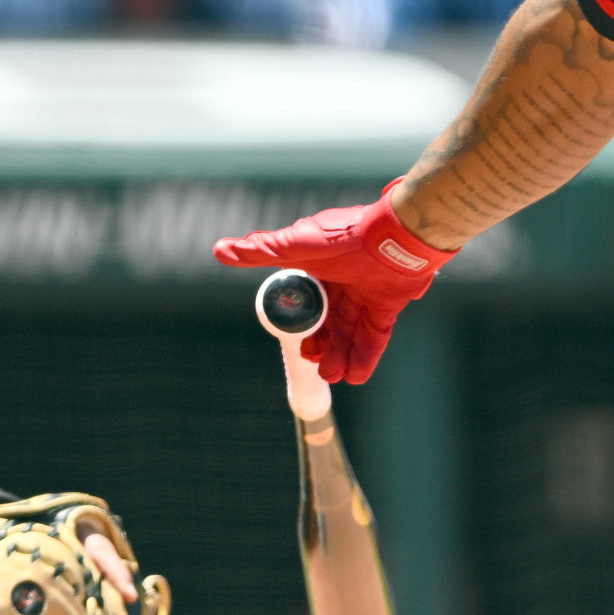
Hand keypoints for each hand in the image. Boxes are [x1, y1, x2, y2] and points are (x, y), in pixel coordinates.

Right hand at [214, 183, 454, 385]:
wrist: (394, 237)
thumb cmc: (342, 238)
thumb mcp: (294, 248)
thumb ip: (259, 252)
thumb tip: (219, 250)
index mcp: (321, 268)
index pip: (309, 301)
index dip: (304, 324)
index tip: (298, 344)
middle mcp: (345, 282)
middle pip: (331, 321)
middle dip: (323, 345)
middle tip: (315, 365)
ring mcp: (367, 294)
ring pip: (351, 332)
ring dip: (341, 355)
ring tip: (332, 377)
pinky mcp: (388, 305)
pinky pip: (374, 336)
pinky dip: (365, 357)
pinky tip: (355, 377)